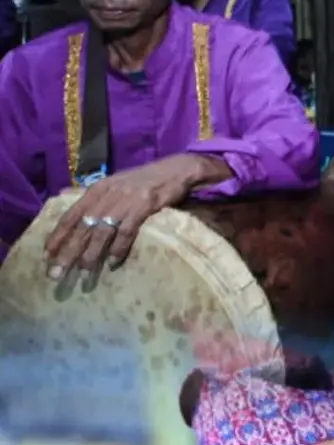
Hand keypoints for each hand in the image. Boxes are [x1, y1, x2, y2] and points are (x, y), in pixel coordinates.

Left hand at [44, 154, 225, 281]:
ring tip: (83, 273)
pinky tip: (114, 262)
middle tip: (57, 273)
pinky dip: (119, 248)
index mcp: (96, 191)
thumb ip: (94, 196)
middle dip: (67, 252)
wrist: (175, 170)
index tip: (46, 256)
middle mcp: (106, 196)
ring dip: (91, 254)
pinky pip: (127, 232)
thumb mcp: (114, 183)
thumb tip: (68, 200)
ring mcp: (125, 202)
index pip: (70, 216)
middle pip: (81, 228)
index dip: (57, 237)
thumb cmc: (144, 180)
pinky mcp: (144, 207)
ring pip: (101, 232)